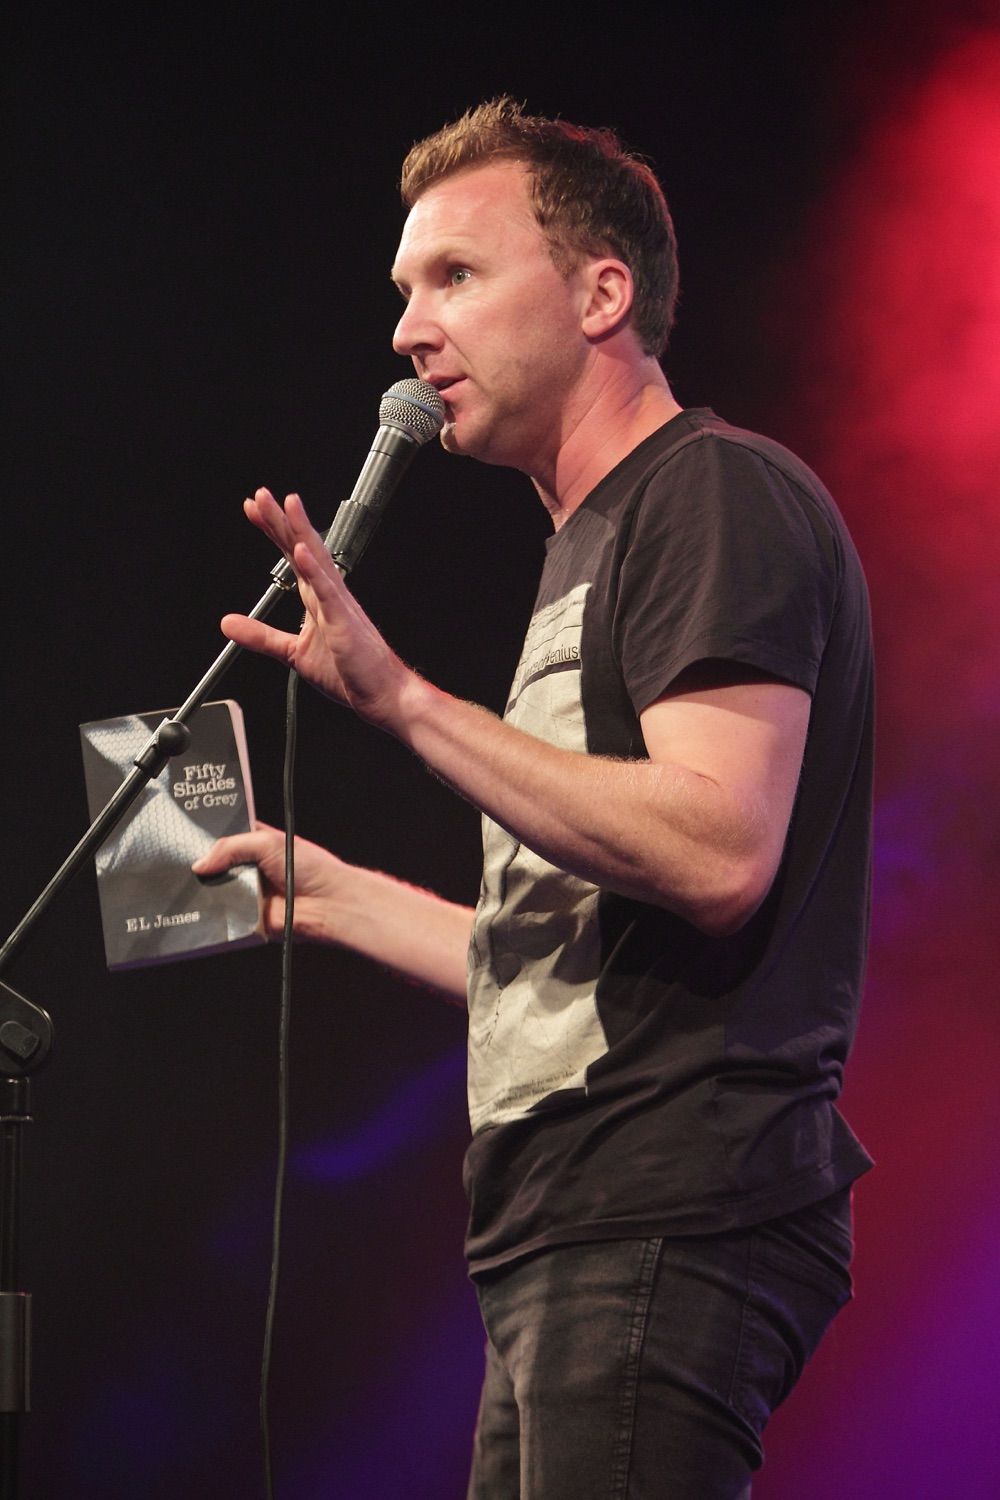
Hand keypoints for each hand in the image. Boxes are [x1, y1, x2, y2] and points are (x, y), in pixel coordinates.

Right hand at [192, 820, 348, 941]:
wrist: (328, 905)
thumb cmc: (310, 868)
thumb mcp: (268, 843)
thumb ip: (231, 846)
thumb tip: (200, 863)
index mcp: (256, 843)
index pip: (224, 835)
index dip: (206, 835)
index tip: (183, 833)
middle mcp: (249, 867)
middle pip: (215, 863)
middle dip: (201, 863)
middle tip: (178, 861)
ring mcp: (246, 892)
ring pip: (213, 888)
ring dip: (203, 888)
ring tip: (183, 882)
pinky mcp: (245, 915)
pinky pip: (221, 912)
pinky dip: (211, 910)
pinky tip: (197, 905)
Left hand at [221, 489, 415, 732]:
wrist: (382, 695)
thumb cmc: (350, 673)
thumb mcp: (294, 654)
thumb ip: (262, 636)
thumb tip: (229, 624)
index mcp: (318, 600)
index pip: (292, 556)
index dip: (273, 531)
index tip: (254, 509)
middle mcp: (329, 595)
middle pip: (302, 548)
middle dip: (281, 520)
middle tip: (260, 495)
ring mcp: (339, 605)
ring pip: (316, 560)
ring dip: (300, 531)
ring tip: (285, 504)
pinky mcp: (345, 622)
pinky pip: (328, 591)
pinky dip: (315, 570)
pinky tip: (303, 550)